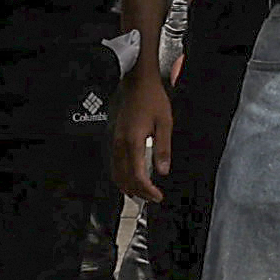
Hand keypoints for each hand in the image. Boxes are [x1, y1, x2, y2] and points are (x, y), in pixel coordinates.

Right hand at [114, 62, 176, 205]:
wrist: (137, 82)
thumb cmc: (151, 99)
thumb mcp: (165, 123)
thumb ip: (163, 149)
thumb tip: (163, 171)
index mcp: (133, 142)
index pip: (137, 176)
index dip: (147, 190)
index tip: (158, 196)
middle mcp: (120, 145)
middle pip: (124, 179)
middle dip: (138, 192)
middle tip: (152, 197)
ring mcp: (115, 142)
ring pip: (116, 174)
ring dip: (128, 187)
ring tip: (143, 193)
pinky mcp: (114, 139)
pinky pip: (114, 165)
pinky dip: (121, 177)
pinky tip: (131, 178)